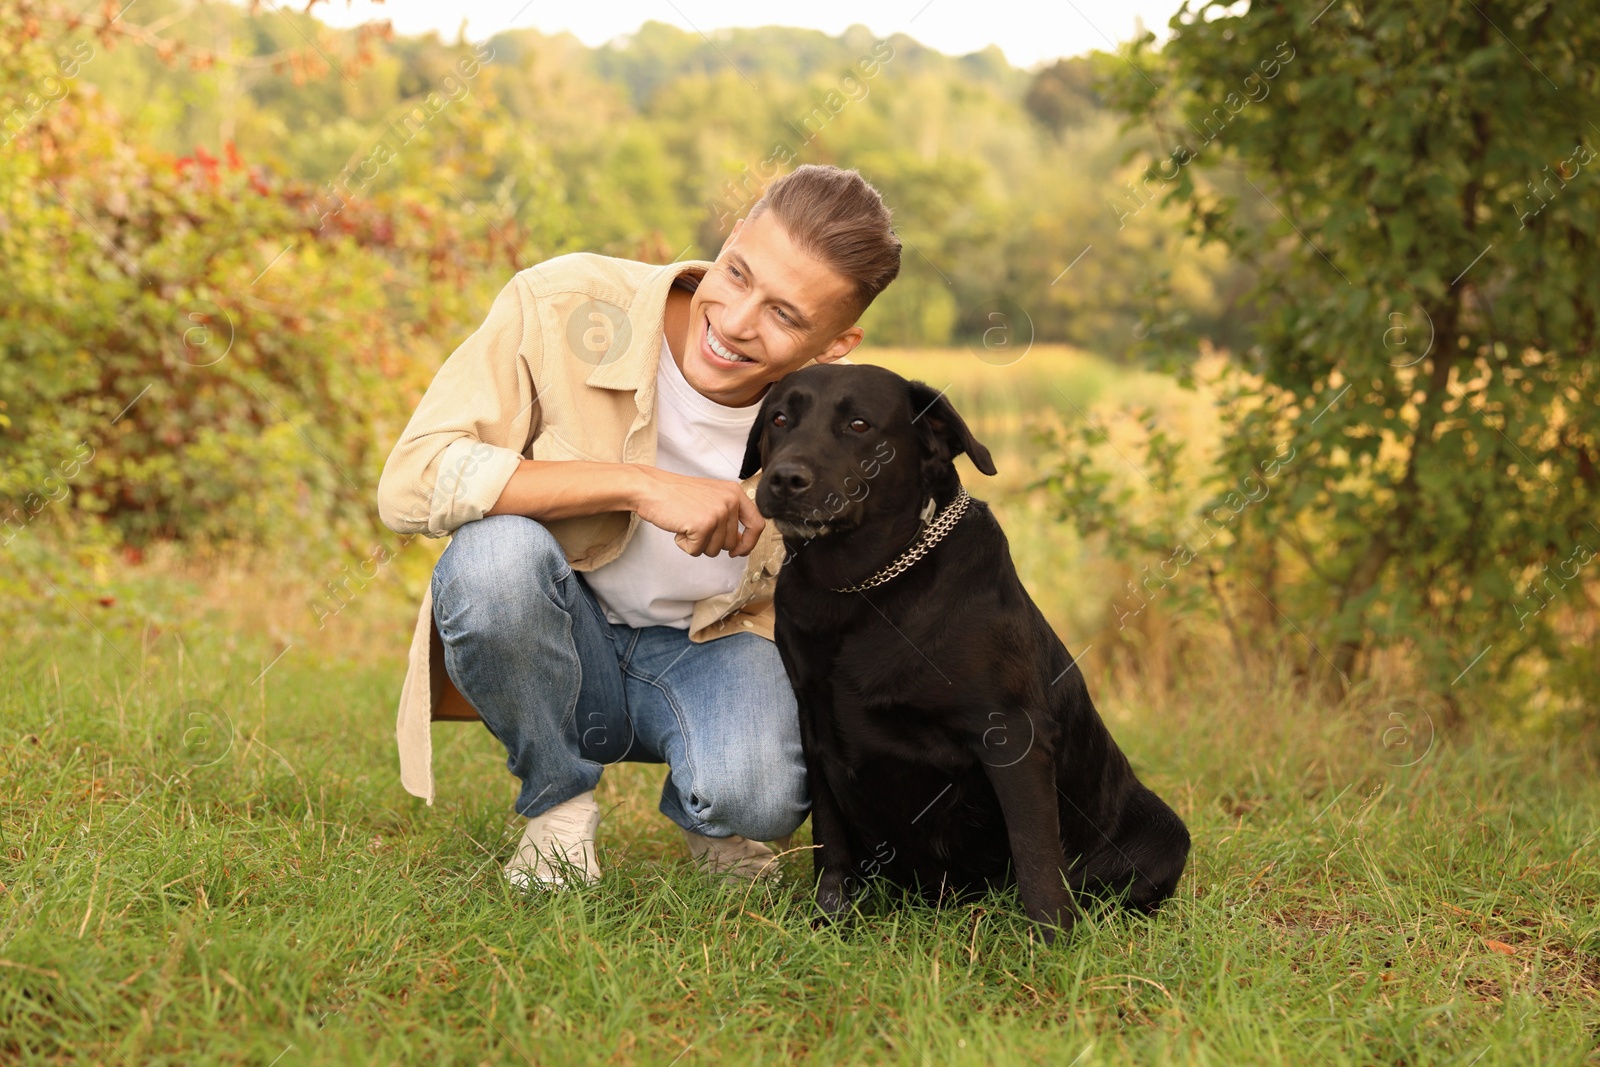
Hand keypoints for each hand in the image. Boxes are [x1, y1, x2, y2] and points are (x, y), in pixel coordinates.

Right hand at [633, 467, 764, 557]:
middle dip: (710, 542)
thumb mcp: (711, 498)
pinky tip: (679, 528)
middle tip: (694, 524)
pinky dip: (685, 545)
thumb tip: (739, 543)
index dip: (749, 543)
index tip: (739, 551)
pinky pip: (697, 551)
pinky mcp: (703, 525)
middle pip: (730, 543)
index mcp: (735, 493)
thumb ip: (729, 516)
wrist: (651, 488)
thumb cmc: (676, 494)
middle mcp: (730, 501)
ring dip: (697, 543)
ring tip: (686, 523)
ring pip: (714, 550)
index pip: (757, 524)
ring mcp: (717, 513)